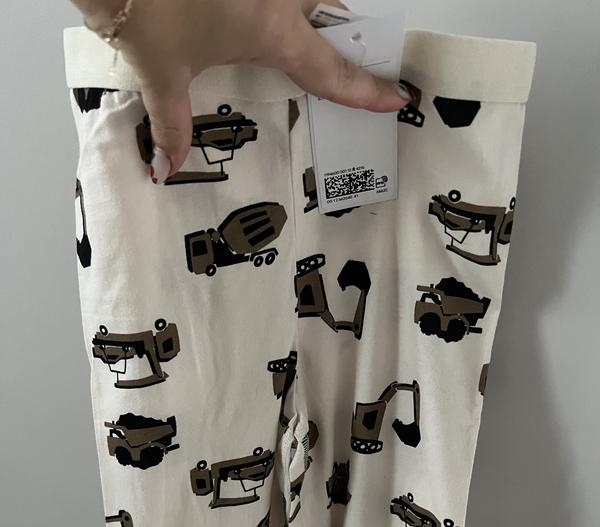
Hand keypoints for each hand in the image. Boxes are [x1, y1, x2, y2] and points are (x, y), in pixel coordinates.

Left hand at [78, 0, 411, 180]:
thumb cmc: (142, 5)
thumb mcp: (160, 72)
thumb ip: (171, 124)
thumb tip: (166, 167)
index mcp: (272, 28)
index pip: (331, 70)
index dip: (365, 90)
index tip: (395, 98)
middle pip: (333, 12)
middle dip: (345, 34)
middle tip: (348, 57)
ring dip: (317, 10)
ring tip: (313, 32)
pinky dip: (289, 3)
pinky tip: (264, 12)